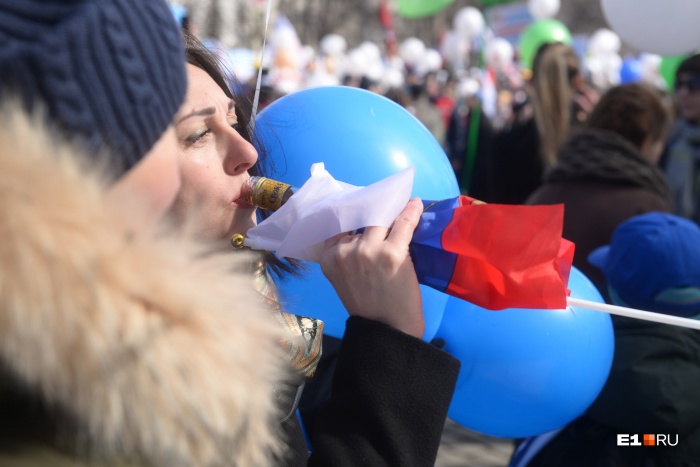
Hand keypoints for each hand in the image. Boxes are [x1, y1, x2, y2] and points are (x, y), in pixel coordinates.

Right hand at [319, 198, 424, 337]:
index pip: (338, 224)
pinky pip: (403, 223)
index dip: (352, 213)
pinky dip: (411, 211)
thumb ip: (347, 255)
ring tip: (401, 204)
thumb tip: (363, 228)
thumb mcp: (345, 278)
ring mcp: (367, 251)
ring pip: (380, 218)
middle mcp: (344, 252)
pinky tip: (415, 204)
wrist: (387, 331)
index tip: (363, 205)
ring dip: (391, 211)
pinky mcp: (391, 253)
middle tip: (384, 204)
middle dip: (372, 211)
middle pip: (360, 218)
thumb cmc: (369, 306)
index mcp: (329, 258)